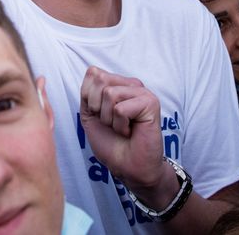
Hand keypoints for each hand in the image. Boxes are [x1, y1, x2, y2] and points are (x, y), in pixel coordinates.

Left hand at [79, 68, 173, 206]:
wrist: (128, 167)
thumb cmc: (111, 143)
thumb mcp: (90, 115)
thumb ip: (88, 92)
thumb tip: (93, 70)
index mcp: (118, 84)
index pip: (93, 73)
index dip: (89, 98)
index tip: (101, 116)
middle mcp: (131, 85)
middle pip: (100, 80)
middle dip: (98, 108)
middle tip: (112, 123)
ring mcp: (142, 92)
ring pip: (109, 93)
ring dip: (109, 119)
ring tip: (122, 128)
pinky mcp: (150, 103)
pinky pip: (121, 109)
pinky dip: (120, 126)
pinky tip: (131, 132)